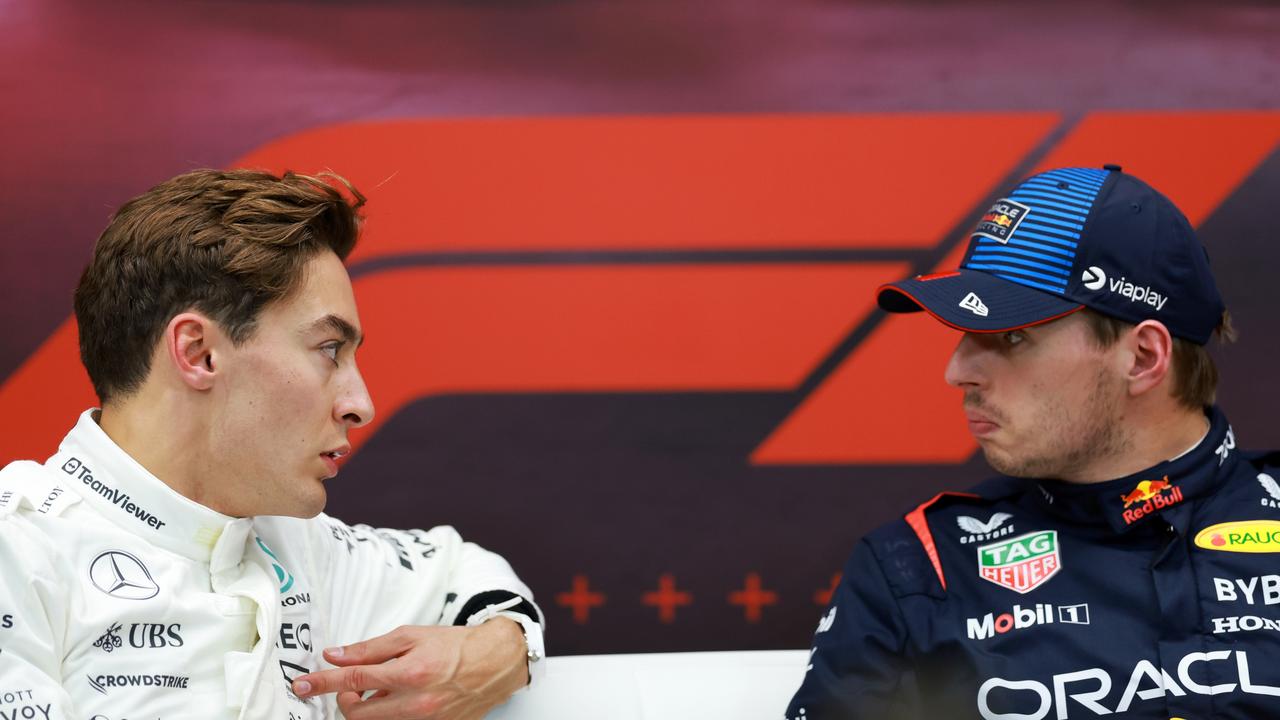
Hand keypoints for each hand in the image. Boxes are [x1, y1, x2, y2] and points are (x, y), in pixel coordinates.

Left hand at [292, 618, 527, 718]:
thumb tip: (337, 655)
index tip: (302, 685)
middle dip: (344, 700)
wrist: (495, 663)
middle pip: (357, 714)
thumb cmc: (455, 645)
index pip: (353, 681)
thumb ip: (371, 649)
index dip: (322, 683)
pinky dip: (389, 712)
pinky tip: (399, 697)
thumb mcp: (411, 636)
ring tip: (380, 689)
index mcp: (409, 673)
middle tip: (350, 686)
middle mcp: (416, 703)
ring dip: (367, 708)